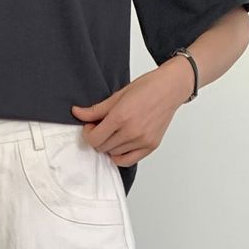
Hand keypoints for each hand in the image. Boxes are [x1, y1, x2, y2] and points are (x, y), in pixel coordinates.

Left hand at [71, 56, 193, 165]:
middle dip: (98, 138)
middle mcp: (131, 132)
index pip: (94, 139)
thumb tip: (77, 113)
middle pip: (102, 148)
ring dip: (109, 145)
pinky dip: (119, 156)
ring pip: (113, 154)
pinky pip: (127, 161)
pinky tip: (120, 144)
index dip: (88, 133)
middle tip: (102, 127)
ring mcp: (142, 141)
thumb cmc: (147, 87)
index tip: (90, 126)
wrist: (171, 88)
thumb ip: (96, 109)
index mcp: (121, 117)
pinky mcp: (150, 147)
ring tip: (115, 132)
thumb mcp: (118, 95)